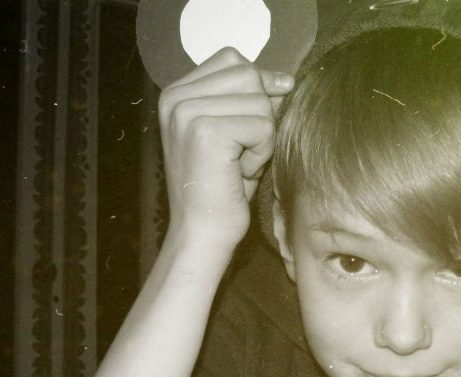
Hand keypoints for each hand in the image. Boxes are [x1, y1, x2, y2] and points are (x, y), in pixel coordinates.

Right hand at [158, 47, 293, 245]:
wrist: (202, 232)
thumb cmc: (222, 187)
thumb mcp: (234, 132)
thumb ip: (249, 99)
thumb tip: (285, 79)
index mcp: (175, 92)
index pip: (232, 59)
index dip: (257, 87)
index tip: (251, 126)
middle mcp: (174, 97)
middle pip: (248, 74)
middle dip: (259, 114)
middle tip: (241, 151)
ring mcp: (187, 112)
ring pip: (260, 101)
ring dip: (262, 137)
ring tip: (238, 163)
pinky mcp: (206, 132)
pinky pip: (263, 126)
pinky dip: (261, 153)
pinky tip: (240, 173)